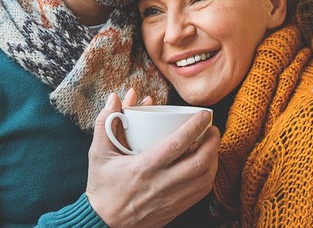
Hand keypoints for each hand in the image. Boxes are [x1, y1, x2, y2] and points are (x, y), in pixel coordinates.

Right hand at [86, 92, 219, 227]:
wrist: (103, 225)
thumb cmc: (102, 187)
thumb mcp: (98, 154)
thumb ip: (106, 122)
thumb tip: (115, 97)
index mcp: (142, 168)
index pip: (177, 144)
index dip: (195, 127)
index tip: (204, 114)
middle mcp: (160, 185)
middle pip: (199, 162)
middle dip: (212, 142)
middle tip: (213, 128)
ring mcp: (170, 199)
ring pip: (204, 178)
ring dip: (214, 159)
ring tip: (212, 144)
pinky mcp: (176, 209)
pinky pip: (201, 192)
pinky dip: (209, 175)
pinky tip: (207, 165)